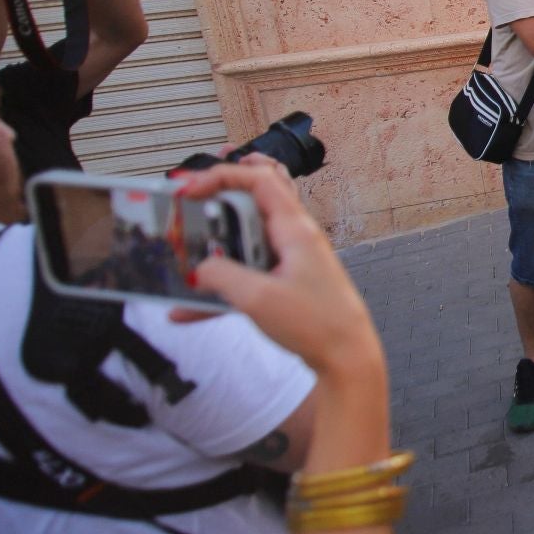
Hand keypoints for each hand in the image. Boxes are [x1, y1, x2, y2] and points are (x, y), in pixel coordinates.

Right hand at [170, 158, 381, 376]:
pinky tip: (189, 309)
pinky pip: (246, 271)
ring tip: (186, 242)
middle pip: (257, 195)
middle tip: (190, 193)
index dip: (221, 175)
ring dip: (215, 237)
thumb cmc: (320, 324)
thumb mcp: (258, 298)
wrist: (347, 357)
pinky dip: (219, 283)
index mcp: (295, 229)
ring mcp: (291, 258)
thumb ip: (221, 277)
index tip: (189, 189)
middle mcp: (295, 237)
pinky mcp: (285, 281)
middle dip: (222, 189)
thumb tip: (198, 270)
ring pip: (247, 235)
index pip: (259, 179)